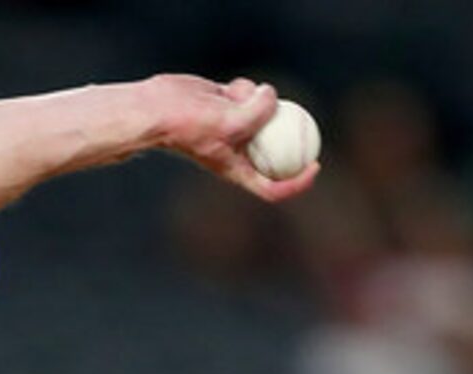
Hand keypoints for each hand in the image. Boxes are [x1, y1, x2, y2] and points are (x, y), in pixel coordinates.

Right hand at [146, 75, 319, 202]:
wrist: (158, 109)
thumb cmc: (188, 125)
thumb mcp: (229, 122)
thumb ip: (258, 111)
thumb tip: (273, 96)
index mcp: (237, 170)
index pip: (272, 187)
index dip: (297, 182)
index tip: (314, 165)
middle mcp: (238, 151)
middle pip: (275, 147)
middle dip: (288, 131)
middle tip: (303, 117)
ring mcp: (234, 128)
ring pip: (263, 113)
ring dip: (258, 100)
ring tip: (241, 95)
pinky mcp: (227, 105)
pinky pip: (249, 96)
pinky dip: (246, 89)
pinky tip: (232, 87)